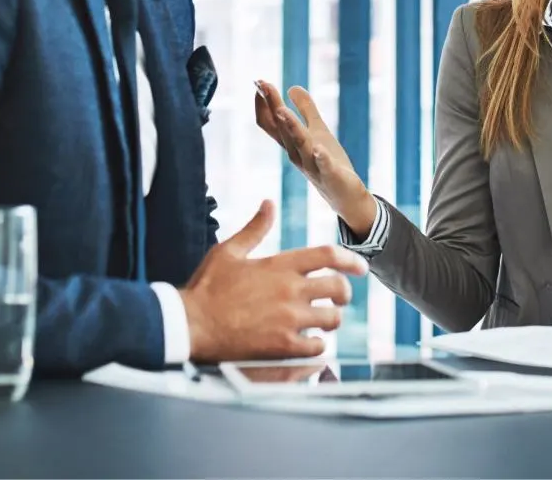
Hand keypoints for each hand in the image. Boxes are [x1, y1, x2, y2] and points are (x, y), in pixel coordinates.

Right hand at [179, 200, 367, 362]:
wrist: (190, 325)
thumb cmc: (207, 286)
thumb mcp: (229, 250)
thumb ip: (255, 228)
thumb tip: (268, 204)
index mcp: (280, 265)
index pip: (328, 255)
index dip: (350, 259)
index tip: (361, 266)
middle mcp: (290, 290)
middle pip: (338, 288)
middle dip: (344, 293)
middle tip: (339, 298)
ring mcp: (289, 320)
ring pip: (332, 319)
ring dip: (330, 320)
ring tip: (322, 322)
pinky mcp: (283, 346)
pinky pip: (317, 348)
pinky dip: (317, 347)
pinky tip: (308, 344)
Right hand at [254, 81, 376, 237]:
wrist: (344, 196)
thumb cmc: (327, 163)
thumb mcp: (317, 131)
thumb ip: (306, 109)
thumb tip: (292, 86)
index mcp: (292, 143)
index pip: (272, 122)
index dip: (265, 102)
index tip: (259, 81)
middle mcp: (297, 154)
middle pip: (282, 128)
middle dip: (273, 106)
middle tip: (263, 86)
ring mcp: (312, 165)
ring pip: (299, 144)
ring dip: (290, 127)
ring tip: (282, 110)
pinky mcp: (331, 175)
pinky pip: (324, 166)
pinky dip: (321, 158)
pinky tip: (319, 149)